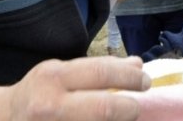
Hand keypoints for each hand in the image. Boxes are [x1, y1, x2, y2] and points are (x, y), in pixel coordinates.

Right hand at [8, 56, 149, 120]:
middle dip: (130, 107)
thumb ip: (96, 69)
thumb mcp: (61, 73)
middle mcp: (50, 106)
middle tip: (137, 105)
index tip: (144, 80)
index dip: (129, 77)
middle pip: (104, 108)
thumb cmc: (38, 94)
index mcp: (53, 78)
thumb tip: (137, 66)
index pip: (100, 73)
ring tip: (125, 118)